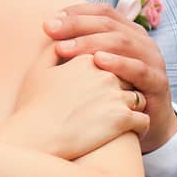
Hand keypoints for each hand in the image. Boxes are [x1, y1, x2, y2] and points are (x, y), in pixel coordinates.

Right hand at [0, 52, 149, 159]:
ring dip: (134, 107)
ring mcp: (116, 96)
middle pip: (128, 76)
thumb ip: (52, 50)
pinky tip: (131, 133)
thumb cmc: (32, 106)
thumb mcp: (38, 71)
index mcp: (87, 60)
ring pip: (139, 98)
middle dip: (125, 87)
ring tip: (126, 119)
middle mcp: (106, 74)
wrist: (35, 137)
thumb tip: (61, 39)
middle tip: (118, 102)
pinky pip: (144, 121)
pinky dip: (140, 127)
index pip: (110, 59)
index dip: (110, 72)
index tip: (105, 86)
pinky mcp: (123, 120)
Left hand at [43, 3, 176, 153]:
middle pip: (109, 24)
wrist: (150, 124)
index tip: (50, 20)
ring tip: (64, 48)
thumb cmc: (115, 92)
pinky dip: (118, 63)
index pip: (103, 11)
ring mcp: (152, 60)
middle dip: (77, 25)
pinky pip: (138, 69)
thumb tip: (48, 30)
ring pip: (122, 42)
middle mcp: (142, 41)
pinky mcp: (158, 83)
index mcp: (128, 31)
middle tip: (49, 29)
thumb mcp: (98, 67)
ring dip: (91, 42)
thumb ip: (80, 48)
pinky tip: (98, 61)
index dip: (76, 12)